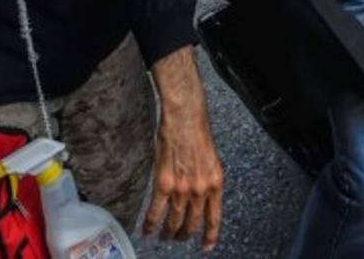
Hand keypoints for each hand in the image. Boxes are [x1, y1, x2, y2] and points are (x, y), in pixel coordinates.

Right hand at [144, 48, 223, 248]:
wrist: (185, 118)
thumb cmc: (198, 133)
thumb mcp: (212, 160)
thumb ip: (207, 180)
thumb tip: (202, 195)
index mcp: (216, 183)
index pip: (214, 217)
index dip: (210, 235)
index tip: (207, 247)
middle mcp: (201, 190)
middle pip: (193, 223)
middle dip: (186, 235)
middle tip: (180, 240)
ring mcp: (182, 189)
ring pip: (174, 221)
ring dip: (168, 233)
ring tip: (164, 238)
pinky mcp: (164, 184)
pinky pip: (156, 211)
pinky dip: (150, 223)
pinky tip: (147, 230)